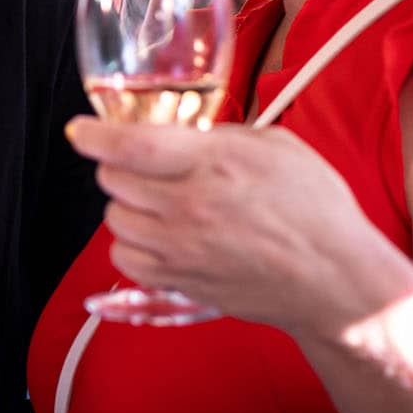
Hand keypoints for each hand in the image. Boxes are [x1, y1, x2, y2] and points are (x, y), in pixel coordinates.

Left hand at [65, 116, 412, 337]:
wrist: (334, 281)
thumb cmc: (315, 210)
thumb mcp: (277, 147)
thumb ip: (221, 135)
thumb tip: (183, 131)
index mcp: (214, 165)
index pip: (132, 145)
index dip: (95, 135)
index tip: (79, 130)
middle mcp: (189, 207)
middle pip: (113, 180)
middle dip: (120, 166)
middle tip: (144, 167)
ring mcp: (181, 249)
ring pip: (114, 218)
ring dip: (128, 205)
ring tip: (159, 203)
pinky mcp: (179, 281)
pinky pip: (124, 257)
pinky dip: (131, 244)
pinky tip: (157, 236)